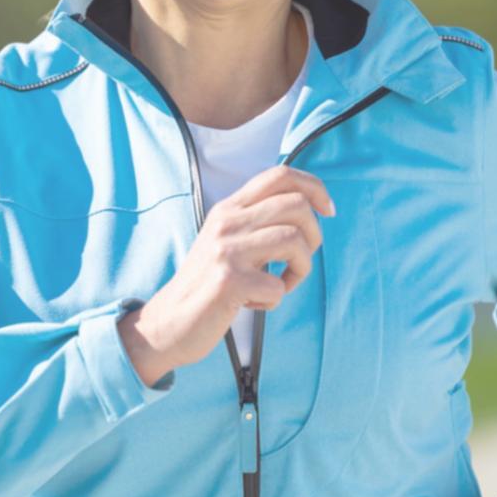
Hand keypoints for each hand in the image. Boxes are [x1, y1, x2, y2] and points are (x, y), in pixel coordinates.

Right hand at [117, 164, 334, 386]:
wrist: (168, 321)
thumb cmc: (207, 284)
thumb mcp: (226, 240)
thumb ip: (256, 221)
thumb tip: (307, 208)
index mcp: (228, 209)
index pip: (279, 175)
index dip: (314, 187)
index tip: (327, 210)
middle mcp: (227, 223)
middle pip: (296, 204)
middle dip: (314, 234)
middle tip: (300, 260)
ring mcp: (227, 250)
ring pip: (294, 241)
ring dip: (300, 269)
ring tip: (280, 284)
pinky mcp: (229, 281)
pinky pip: (278, 286)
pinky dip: (275, 300)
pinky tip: (254, 304)